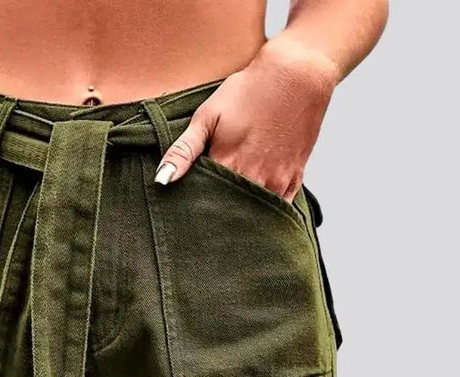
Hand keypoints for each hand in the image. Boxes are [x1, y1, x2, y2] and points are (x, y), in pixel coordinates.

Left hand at [153, 38, 339, 202]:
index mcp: (227, 167)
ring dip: (241, 217)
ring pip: (253, 215)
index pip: (204, 200)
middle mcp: (252, 180)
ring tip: (228, 218)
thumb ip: (183, 151)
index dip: (194, 206)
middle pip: (229, 212)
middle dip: (217, 217)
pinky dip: (265, 213)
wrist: (297, 74)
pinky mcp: (294, 180)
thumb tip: (161, 180)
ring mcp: (276, 182)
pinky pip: (278, 210)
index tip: (187, 210)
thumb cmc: (249, 91)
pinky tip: (254, 210)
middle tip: (206, 219)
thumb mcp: (208, 116)